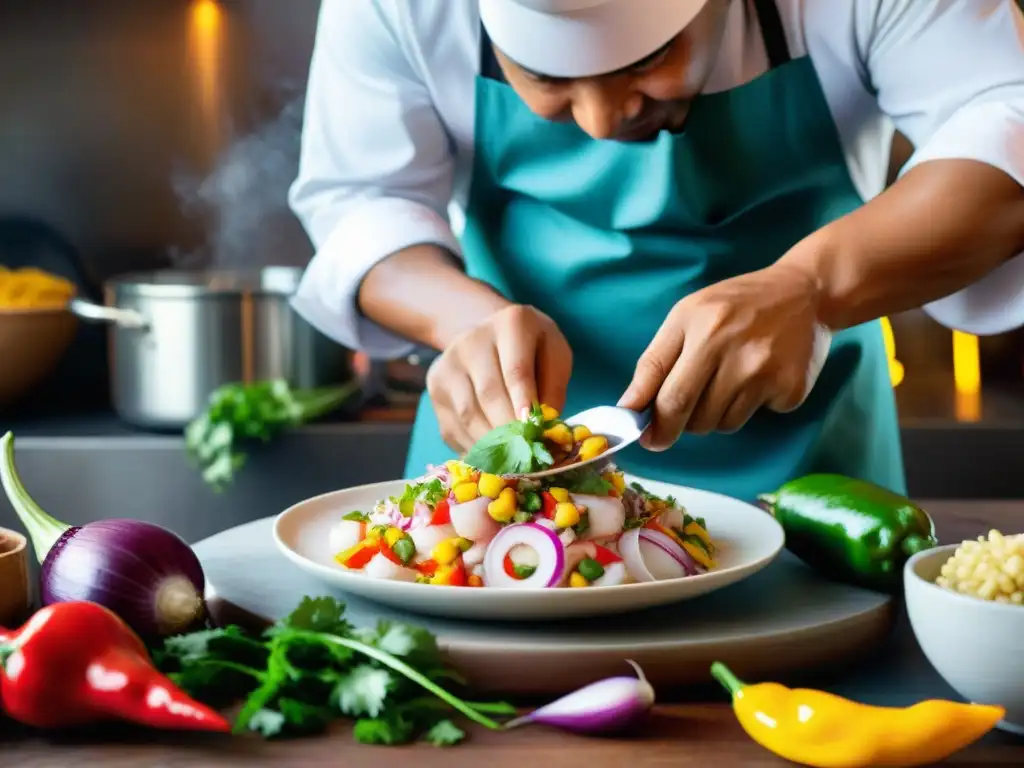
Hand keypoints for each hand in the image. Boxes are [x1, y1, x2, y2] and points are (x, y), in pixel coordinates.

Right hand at [426, 305, 572, 452]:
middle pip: (489, 394)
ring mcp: (448, 364)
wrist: (488, 334)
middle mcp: (471, 340)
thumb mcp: (554, 355)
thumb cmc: (531, 349)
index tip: (533, 431)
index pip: (516, 370)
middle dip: (510, 431)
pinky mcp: (435, 388)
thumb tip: (543, 427)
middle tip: (528, 457)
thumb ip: (554, 387)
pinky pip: (453, 427)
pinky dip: (473, 448)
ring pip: (468, 414)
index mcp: (511, 324)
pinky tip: (491, 458)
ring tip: (512, 463)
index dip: (524, 403)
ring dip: (491, 445)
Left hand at [618, 264, 829, 449]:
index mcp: (703, 329)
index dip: (651, 423)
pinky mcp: (790, 389)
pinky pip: (752, 417)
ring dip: (712, 415)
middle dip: (673, 430)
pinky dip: (747, 407)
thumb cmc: (735, 305)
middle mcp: (734, 350)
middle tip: (667, 431)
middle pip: (692, 417)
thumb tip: (629, 406)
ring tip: (723, 382)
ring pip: (720, 424)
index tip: (641, 436)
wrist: (806, 293)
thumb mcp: (687, 316)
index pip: (669, 393)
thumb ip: (655, 361)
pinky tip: (756, 380)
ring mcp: (765, 372)